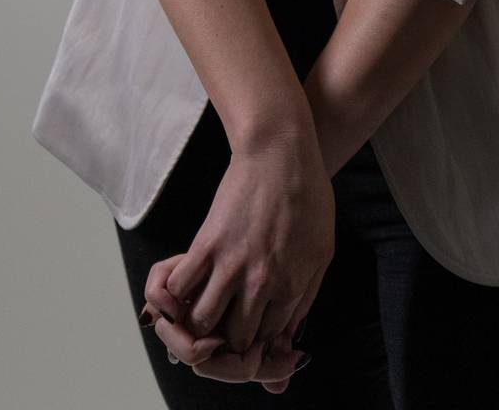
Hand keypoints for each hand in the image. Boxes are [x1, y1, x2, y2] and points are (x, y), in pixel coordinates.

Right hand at [145, 130, 333, 371]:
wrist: (281, 152)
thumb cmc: (308, 197)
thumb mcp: (321, 253)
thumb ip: (305, 300)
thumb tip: (291, 342)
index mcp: (292, 287)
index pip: (268, 342)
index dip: (258, 345)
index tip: (251, 336)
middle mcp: (261, 284)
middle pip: (235, 341)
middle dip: (229, 343)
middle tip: (223, 331)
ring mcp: (232, 265)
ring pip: (204, 324)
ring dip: (202, 326)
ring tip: (204, 315)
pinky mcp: (207, 244)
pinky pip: (181, 289)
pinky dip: (176, 299)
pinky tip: (185, 293)